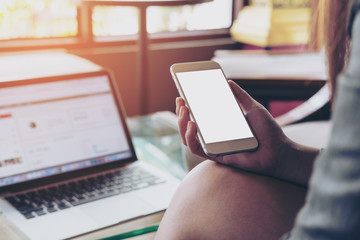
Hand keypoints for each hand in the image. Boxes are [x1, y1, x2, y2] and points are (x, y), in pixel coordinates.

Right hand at [176, 80, 317, 183]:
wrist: (279, 151)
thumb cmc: (268, 132)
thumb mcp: (254, 108)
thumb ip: (241, 96)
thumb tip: (228, 82)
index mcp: (221, 125)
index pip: (199, 115)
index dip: (188, 107)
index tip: (182, 95)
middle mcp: (215, 136)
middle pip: (189, 126)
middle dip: (181, 113)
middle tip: (181, 102)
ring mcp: (215, 146)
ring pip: (188, 138)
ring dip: (182, 125)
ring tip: (185, 112)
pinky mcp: (217, 156)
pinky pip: (198, 150)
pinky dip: (191, 138)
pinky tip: (192, 126)